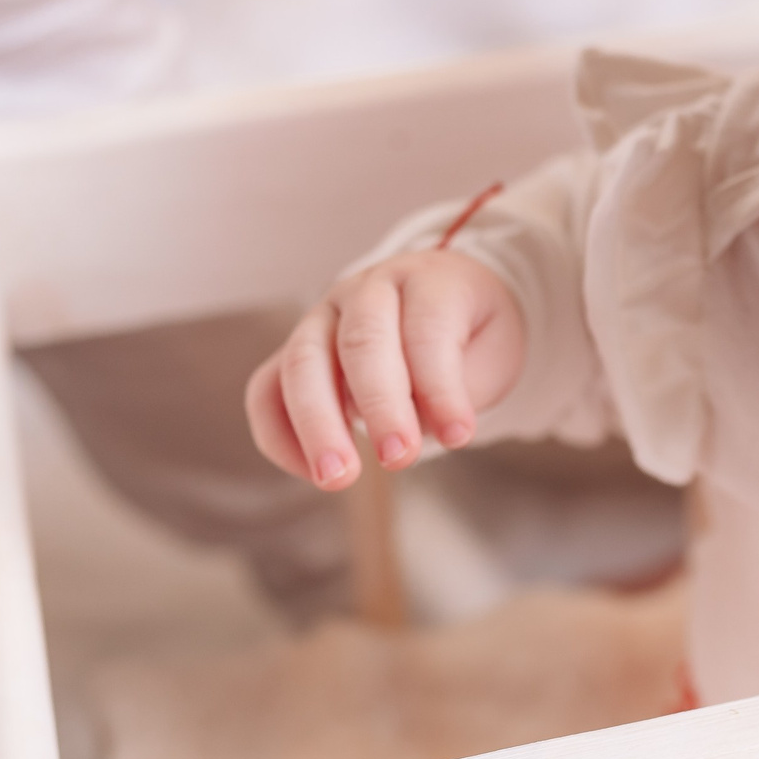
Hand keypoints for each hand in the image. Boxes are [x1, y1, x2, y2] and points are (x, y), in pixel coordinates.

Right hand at [245, 250, 525, 490]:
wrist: (446, 304)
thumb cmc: (471, 333)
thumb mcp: (491, 352)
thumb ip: (460, 386)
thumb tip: (423, 427)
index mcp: (428, 279)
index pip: (427, 328)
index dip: (441, 385)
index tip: (459, 436)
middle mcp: (369, 289)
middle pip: (361, 340)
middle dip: (379, 405)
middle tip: (398, 458)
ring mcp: (324, 316)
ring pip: (302, 362)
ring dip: (317, 425)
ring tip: (337, 478)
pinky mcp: (295, 351)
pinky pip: (266, 389)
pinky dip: (279, 434)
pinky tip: (311, 473)